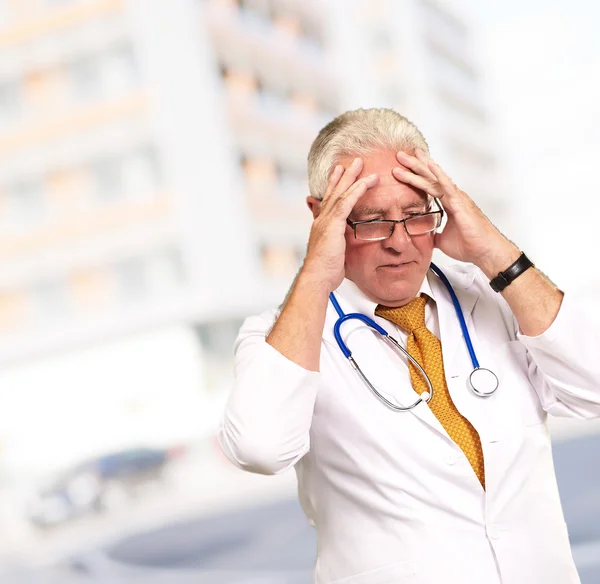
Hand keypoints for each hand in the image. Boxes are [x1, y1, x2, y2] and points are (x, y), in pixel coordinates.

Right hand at [303, 158, 377, 291]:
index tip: (339, 173)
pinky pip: (346, 202)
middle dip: (343, 175)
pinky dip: (357, 190)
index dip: (334, 186)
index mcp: (321, 226)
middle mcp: (321, 220)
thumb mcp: (333, 254)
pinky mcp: (333, 225)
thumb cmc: (325, 272)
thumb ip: (337, 243)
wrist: (317, 278)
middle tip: (352, 162)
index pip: (328, 201)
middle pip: (333, 192)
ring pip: (340, 193)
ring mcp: (326, 221)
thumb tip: (341, 243)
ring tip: (360, 163)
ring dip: (351, 177)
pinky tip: (366, 181)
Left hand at [391, 150, 517, 270]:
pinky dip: (438, 174)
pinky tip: (430, 164)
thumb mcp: (443, 240)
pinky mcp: (461, 203)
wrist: (484, 252)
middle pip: (430, 178)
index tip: (403, 167)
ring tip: (406, 156)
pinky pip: (447, 186)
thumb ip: (433, 234)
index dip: (416, 176)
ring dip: (420, 167)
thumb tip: (423, 236)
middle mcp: (453, 197)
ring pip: (435, 179)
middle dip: (414, 166)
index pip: (429, 186)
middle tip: (399, 155)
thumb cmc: (469, 246)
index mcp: (449, 203)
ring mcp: (457, 198)